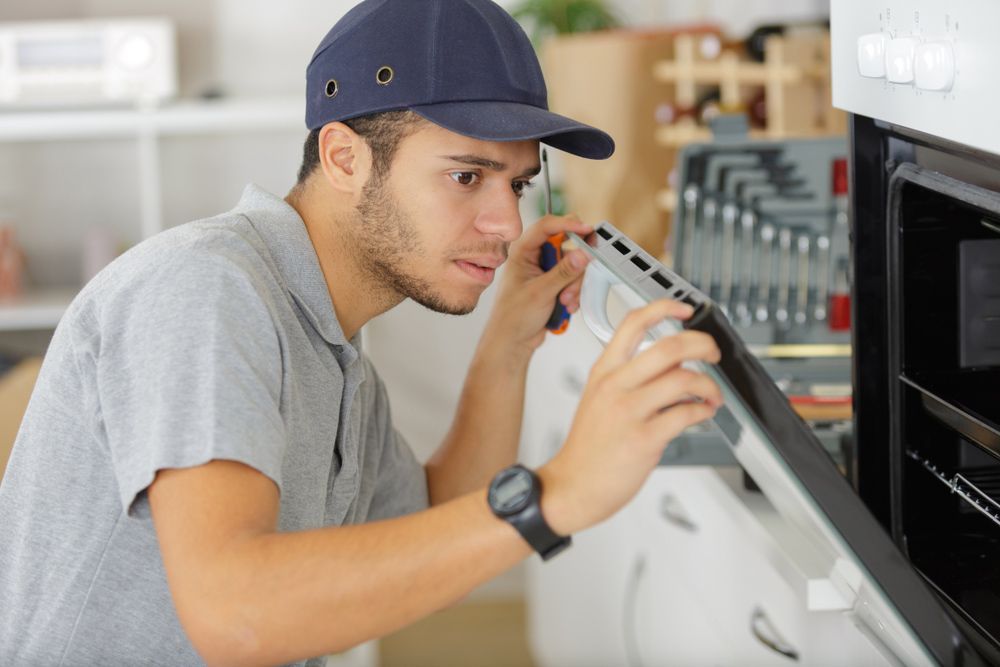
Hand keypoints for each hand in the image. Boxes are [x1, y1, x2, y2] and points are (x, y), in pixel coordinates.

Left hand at [485, 214, 592, 356]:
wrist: (513, 342)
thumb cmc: (513, 317)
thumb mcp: (541, 292)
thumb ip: (563, 272)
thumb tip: (582, 254)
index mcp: (523, 251)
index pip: (547, 226)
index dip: (569, 224)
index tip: (587, 230)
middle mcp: (535, 257)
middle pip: (567, 245)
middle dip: (574, 266)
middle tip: (575, 279)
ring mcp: (546, 270)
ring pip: (574, 265)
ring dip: (574, 285)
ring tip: (565, 302)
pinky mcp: (555, 283)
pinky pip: (574, 279)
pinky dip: (574, 292)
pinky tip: (566, 305)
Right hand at [538, 299, 722, 535]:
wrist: (572, 486)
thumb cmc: (588, 448)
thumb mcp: (599, 399)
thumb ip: (632, 378)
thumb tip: (673, 365)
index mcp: (604, 372)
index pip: (633, 323)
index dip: (664, 308)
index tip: (685, 309)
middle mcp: (616, 386)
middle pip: (669, 346)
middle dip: (702, 345)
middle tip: (712, 353)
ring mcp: (629, 411)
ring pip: (683, 380)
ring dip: (709, 386)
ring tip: (711, 395)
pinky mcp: (643, 439)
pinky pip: (686, 415)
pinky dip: (703, 411)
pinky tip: (703, 414)